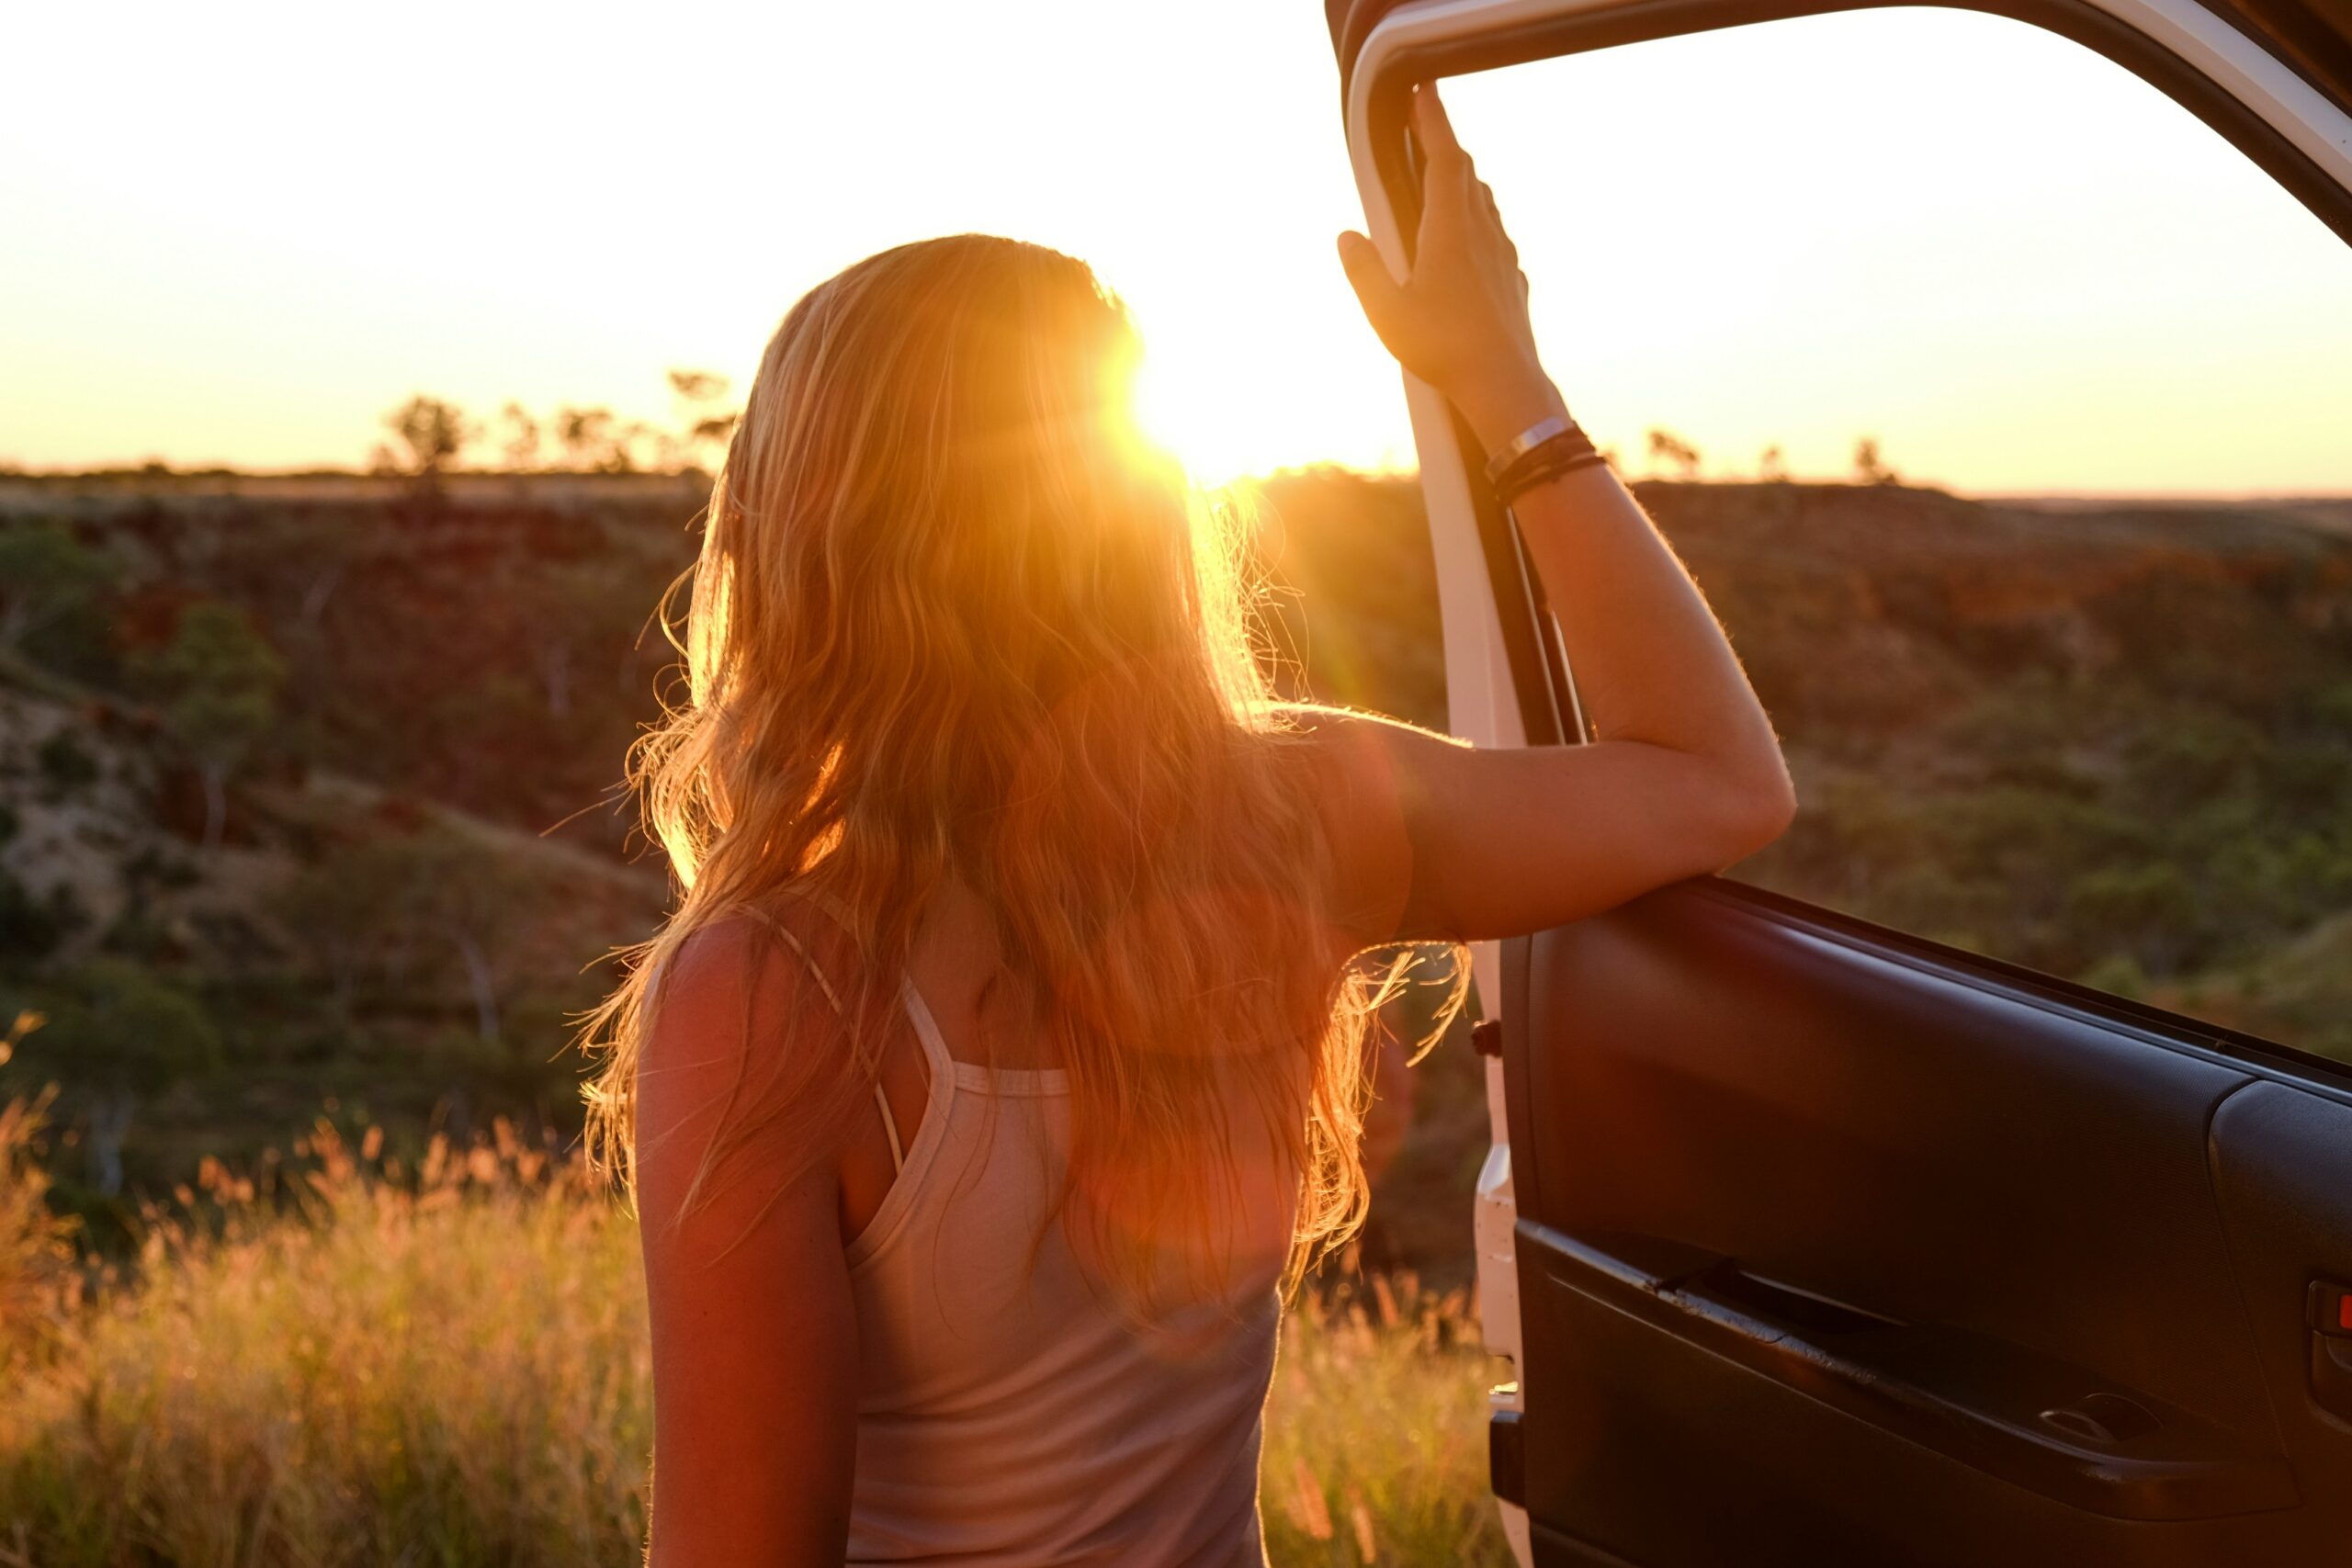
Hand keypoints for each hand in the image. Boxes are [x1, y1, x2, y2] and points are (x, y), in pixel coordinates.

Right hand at [1337, 84, 1565, 450]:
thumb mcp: (1387, 312)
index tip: (1425, 92)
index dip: (1434, 120)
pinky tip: (1468, 241)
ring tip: (1444, 178)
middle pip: (1467, 174)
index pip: (1444, 158)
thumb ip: (1364, 270)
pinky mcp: (1512, 279)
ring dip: (1463, 181)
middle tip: (1427, 129)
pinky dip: (1477, 220)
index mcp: (1449, 231)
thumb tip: (1348, 236)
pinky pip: (1494, 235)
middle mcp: (1482, 234)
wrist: (1504, 385)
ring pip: (1484, 202)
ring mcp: (1502, 255)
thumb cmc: (1445, 349)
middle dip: (1445, 146)